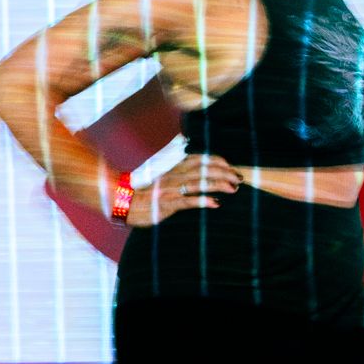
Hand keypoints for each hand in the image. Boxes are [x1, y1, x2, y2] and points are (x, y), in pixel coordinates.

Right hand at [126, 153, 240, 225]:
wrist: (124, 202)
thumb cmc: (147, 193)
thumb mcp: (165, 178)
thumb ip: (181, 173)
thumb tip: (200, 170)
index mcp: (176, 168)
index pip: (201, 159)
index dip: (219, 161)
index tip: (232, 166)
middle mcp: (175, 175)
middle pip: (204, 169)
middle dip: (224, 172)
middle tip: (239, 179)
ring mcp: (171, 189)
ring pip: (199, 183)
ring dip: (218, 184)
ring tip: (233, 188)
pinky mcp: (167, 204)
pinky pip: (187, 201)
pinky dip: (202, 201)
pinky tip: (215, 203)